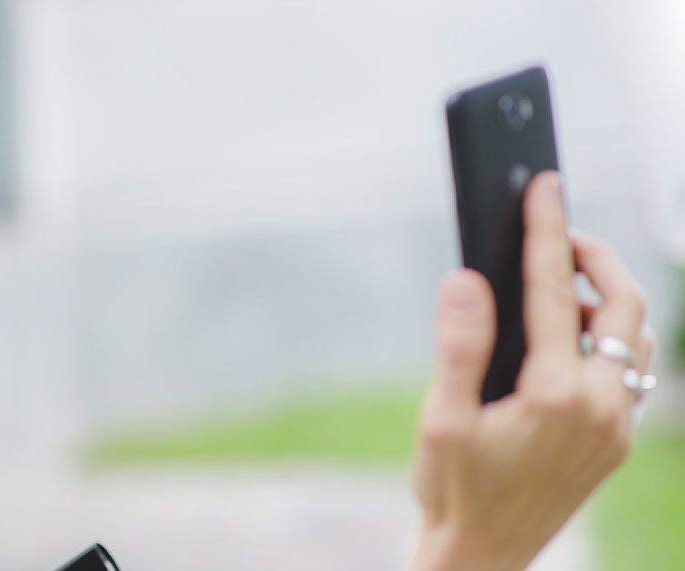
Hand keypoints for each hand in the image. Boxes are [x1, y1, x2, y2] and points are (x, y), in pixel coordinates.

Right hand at [410, 171, 652, 570]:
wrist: (482, 556)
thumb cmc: (452, 490)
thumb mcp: (438, 420)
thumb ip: (458, 346)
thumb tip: (468, 280)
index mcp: (553, 395)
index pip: (556, 291)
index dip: (546, 231)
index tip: (544, 186)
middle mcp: (600, 408)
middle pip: (624, 304)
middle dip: (596, 255)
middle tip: (558, 229)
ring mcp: (618, 428)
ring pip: (637, 338)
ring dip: (611, 295)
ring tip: (567, 277)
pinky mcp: (619, 444)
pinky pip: (634, 372)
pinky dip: (616, 336)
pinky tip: (579, 335)